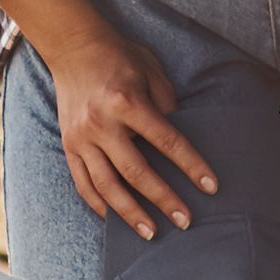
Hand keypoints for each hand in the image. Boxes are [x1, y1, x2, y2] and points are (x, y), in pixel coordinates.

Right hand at [7, 0, 217, 241]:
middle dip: (163, 199)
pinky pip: (83, 183)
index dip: (191, 165)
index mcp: (127, 101)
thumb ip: (167, 106)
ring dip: (130, 213)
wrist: (72, 46)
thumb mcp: (151, 71)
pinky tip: (115, 219)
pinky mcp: (68, 145)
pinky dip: (99, 204)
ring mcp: (81, 137)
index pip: (167, 141)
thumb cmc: (120, 57)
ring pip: (106, 185)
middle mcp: (102, 123)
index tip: (211, 187)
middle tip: (185, 222)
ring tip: (151, 233)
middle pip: (136, 171)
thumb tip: (180, 143)